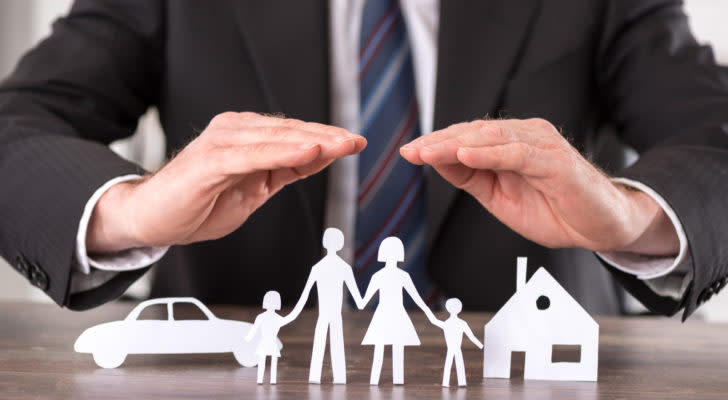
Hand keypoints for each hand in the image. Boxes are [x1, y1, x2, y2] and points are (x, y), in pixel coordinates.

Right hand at [87, 112, 365, 252]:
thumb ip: (282, 172)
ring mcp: (221, 142)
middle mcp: (234, 132)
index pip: (293, 134)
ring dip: (312, 141)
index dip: (326, 137)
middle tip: (355, 141)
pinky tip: (308, 152)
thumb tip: (317, 160)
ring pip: (277, 139)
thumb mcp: (253, 189)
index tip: (354, 142)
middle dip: (326, 137)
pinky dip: (284, 153)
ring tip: (341, 144)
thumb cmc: (198, 204)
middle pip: (290, 131)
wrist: (151, 218)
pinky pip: (254, 155)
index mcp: (245, 137)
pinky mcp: (210, 160)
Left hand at [400, 118, 678, 254]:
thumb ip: (470, 178)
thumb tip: (436, 162)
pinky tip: (465, 155)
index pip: (467, 137)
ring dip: (457, 144)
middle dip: (439, 142)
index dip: (437, 143)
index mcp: (510, 143)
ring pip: (492, 138)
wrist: (600, 228)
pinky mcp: (556, 162)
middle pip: (475, 132)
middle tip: (412, 151)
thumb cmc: (554, 209)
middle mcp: (526, 136)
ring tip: (428, 152)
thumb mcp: (498, 197)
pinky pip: (518, 154)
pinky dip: (490, 153)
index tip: (409, 152)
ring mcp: (542, 146)